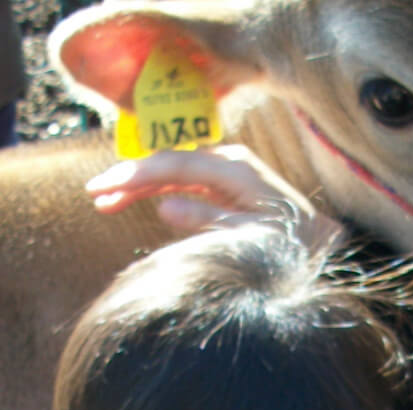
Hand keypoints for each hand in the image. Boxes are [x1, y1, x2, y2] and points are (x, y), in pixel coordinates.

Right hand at [85, 145, 342, 248]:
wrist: (319, 243)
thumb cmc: (288, 245)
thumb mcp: (248, 238)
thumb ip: (207, 220)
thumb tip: (163, 207)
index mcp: (234, 169)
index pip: (173, 165)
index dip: (134, 175)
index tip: (102, 188)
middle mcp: (229, 162)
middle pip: (168, 163)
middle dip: (129, 177)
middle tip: (94, 194)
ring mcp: (226, 172)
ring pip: (172, 172)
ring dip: (139, 184)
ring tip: (105, 200)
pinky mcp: (224, 185)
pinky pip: (183, 183)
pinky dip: (157, 191)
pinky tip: (135, 201)